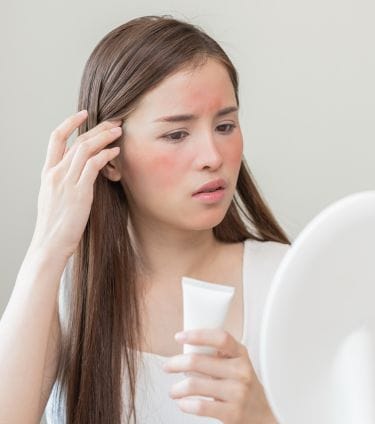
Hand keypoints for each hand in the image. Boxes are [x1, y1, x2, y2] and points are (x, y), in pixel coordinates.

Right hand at [30, 110, 122, 258]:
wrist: (50, 244)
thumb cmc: (55, 224)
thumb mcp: (54, 198)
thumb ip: (64, 182)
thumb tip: (81, 174)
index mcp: (48, 173)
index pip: (56, 138)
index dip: (70, 122)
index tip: (84, 114)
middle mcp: (55, 173)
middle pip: (77, 141)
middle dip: (97, 128)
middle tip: (113, 121)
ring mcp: (66, 181)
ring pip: (86, 149)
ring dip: (104, 137)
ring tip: (119, 131)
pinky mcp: (79, 192)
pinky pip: (93, 165)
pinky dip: (106, 155)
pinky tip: (116, 151)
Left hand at [162, 328, 277, 423]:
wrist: (261, 414)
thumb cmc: (242, 385)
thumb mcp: (236, 363)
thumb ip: (217, 354)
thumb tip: (186, 349)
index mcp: (240, 354)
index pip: (220, 338)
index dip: (197, 335)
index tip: (179, 336)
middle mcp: (241, 371)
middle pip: (198, 361)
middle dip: (176, 363)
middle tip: (167, 366)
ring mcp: (238, 392)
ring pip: (194, 384)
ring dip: (177, 388)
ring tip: (173, 390)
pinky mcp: (232, 413)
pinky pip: (200, 406)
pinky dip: (185, 404)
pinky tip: (183, 403)